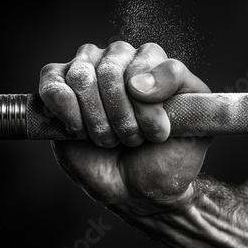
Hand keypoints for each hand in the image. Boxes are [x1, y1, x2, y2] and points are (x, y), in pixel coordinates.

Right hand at [39, 42, 211, 213]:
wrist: (140, 189)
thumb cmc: (168, 155)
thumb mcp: (194, 123)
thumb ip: (181, 86)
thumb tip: (136, 83)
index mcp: (153, 60)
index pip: (148, 60)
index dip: (149, 104)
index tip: (158, 133)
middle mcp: (118, 58)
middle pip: (112, 69)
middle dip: (124, 116)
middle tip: (133, 140)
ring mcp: (86, 71)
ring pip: (83, 78)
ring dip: (99, 121)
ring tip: (110, 140)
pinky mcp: (56, 90)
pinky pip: (53, 86)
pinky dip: (68, 113)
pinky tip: (80, 131)